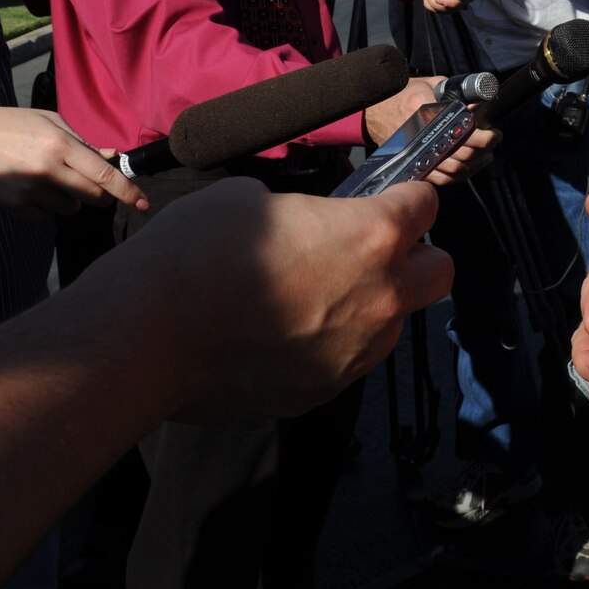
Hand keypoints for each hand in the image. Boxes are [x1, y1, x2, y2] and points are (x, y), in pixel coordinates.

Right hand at [0, 101, 147, 216]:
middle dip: (99, 196)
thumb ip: (82, 141)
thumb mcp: (49, 121)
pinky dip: (42, 206)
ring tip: (49, 180)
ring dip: (69, 200)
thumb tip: (113, 155)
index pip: (103, 175)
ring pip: (69, 209)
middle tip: (92, 188)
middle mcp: (48, 169)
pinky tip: (27, 186)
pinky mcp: (14, 205)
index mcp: (60, 144)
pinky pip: (43, 216)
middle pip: (92, 197)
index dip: (127, 191)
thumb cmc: (12, 123)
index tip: (143, 203)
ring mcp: (30, 190)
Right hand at [102, 176, 453, 419]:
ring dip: (370, 305)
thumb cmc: (196, 251)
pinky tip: (280, 334)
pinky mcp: (325, 392)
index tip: (388, 196)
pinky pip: (348, 359)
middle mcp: (380, 298)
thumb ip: (299, 211)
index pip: (425, 205)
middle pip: (439, 273)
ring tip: (311, 296)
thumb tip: (297, 223)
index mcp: (372, 237)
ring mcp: (357, 353)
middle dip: (414, 257)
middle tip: (368, 249)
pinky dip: (329, 343)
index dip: (406, 196)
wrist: (149, 335)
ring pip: (393, 322)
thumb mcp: (251, 199)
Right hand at [360, 77, 498, 182]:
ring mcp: (417, 154)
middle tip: (494, 140)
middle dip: (484, 148)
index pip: (459, 127)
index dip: (481, 134)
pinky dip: (461, 175)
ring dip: (476, 164)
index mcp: (422, 108)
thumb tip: (478, 105)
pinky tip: (471, 166)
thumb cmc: (403, 95)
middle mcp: (419, 134)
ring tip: (487, 154)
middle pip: (460, 151)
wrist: (375, 114)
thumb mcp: (429, 84)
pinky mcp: (415, 166)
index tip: (494, 132)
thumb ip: (454, 93)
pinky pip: (443, 179)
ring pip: (454, 168)